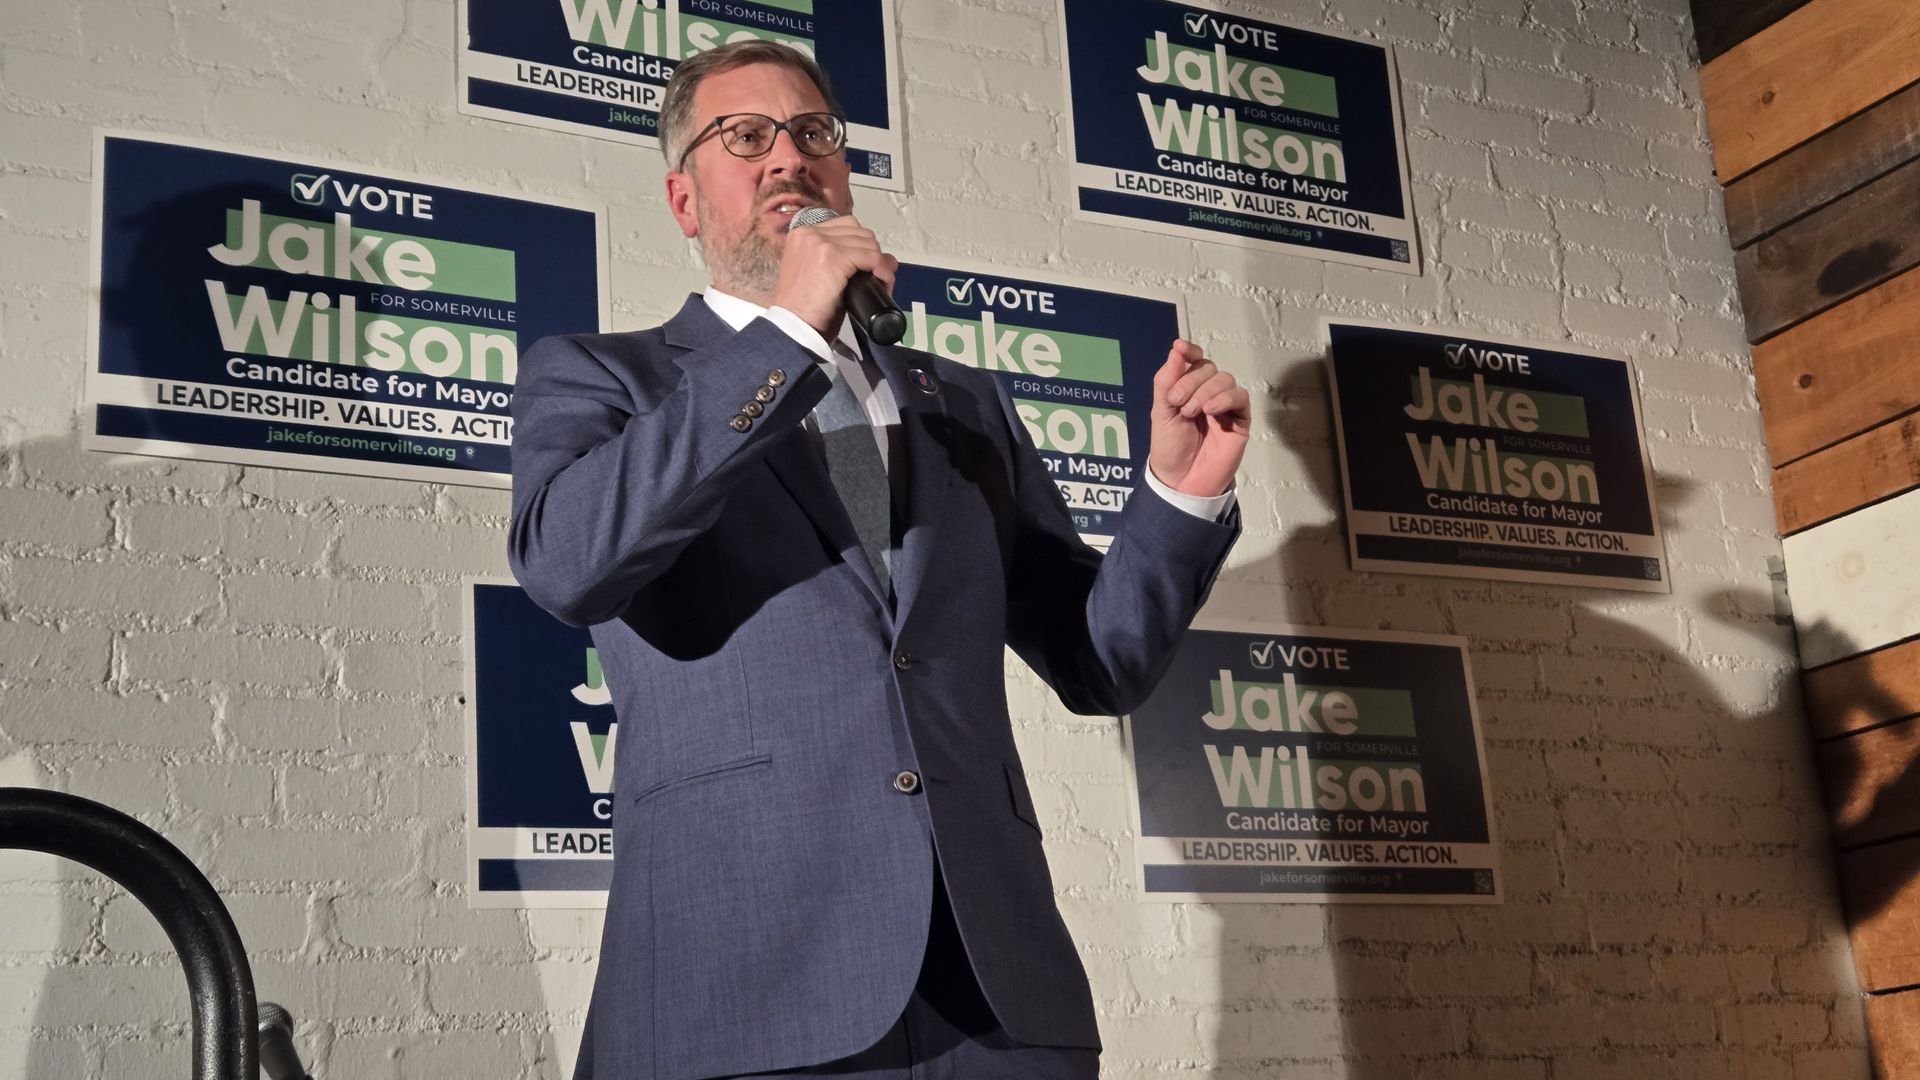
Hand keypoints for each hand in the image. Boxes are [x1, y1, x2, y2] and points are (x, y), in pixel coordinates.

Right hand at [771, 215, 898, 337]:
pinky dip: (882, 270)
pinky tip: (881, 282)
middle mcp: (810, 233)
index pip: (847, 227)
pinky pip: (870, 256)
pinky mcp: (833, 256)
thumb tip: (886, 258)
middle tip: (879, 277)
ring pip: (868, 243)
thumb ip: (847, 261)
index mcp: (803, 234)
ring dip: (880, 263)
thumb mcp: (823, 277)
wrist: (793, 327)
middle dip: (874, 254)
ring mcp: (821, 243)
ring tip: (881, 283)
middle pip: (860, 232)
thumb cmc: (805, 310)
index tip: (869, 267)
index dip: (863, 247)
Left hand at [1147, 340, 1249, 497]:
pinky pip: (1240, 397)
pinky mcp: (1240, 419)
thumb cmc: (1170, 448)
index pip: (1194, 361)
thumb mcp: (1161, 412)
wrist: (1181, 480)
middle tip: (1177, 403)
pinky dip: (1224, 398)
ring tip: (1192, 412)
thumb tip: (1176, 350)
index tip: (1180, 347)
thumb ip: (1167, 382)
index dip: (1189, 351)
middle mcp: (1207, 393)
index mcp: (1187, 389)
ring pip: (1224, 379)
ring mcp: (1225, 406)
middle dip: (1191, 381)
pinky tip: (1210, 411)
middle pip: (1208, 368)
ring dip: (1205, 391)